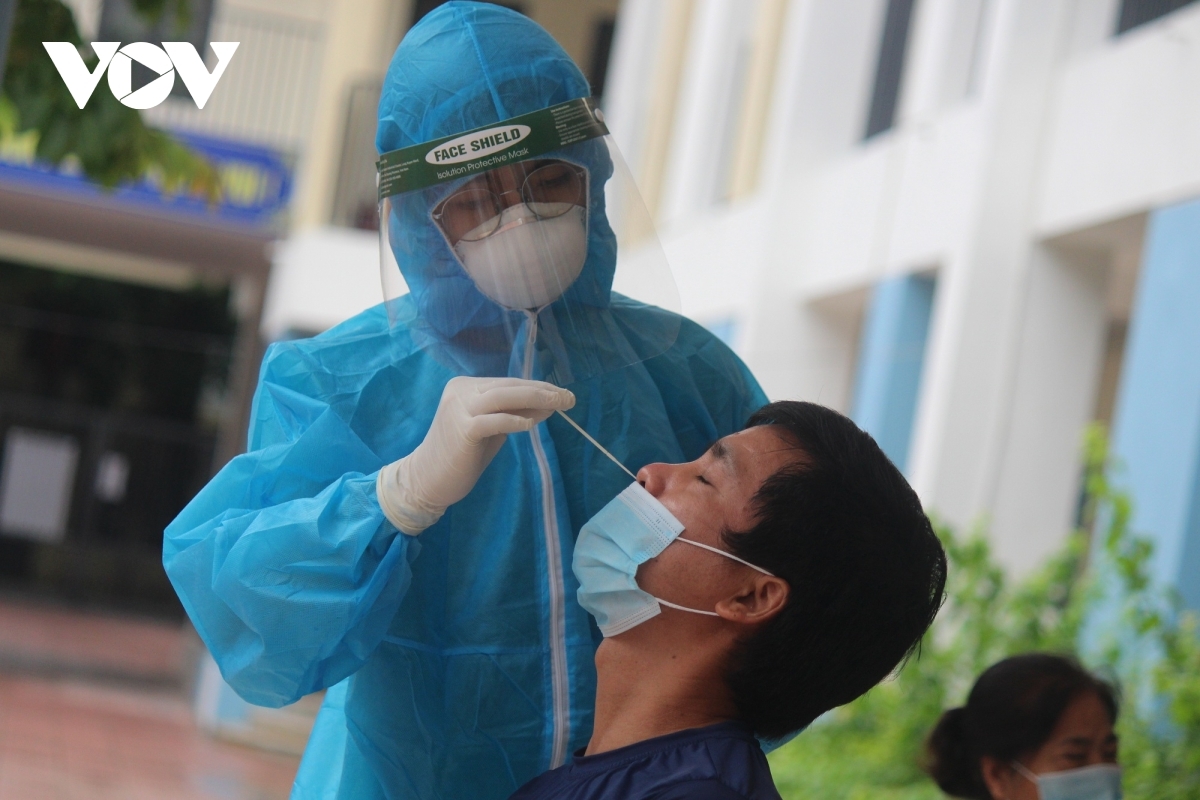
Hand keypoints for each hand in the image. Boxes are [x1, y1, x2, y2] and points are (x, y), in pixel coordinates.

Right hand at [377, 377, 574, 533]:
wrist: (426, 479)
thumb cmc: (461, 456)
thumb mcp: (493, 430)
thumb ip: (515, 414)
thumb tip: (549, 403)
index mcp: (466, 386)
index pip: (508, 383)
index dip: (538, 387)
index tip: (563, 393)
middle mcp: (461, 391)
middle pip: (509, 387)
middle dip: (542, 391)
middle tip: (569, 398)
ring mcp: (459, 408)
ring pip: (503, 397)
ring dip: (535, 399)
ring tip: (559, 404)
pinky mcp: (461, 429)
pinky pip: (492, 420)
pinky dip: (513, 420)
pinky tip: (531, 424)